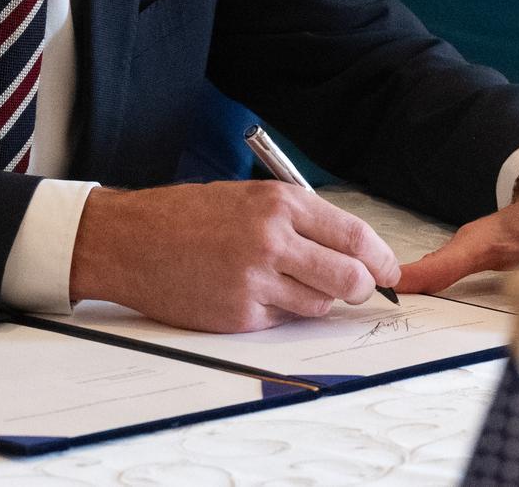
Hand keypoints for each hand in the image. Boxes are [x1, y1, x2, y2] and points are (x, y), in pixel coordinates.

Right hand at [68, 180, 400, 332]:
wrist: (130, 240)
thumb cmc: (183, 215)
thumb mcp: (244, 197)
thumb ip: (294, 219)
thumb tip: (347, 248)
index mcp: (277, 203)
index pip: (355, 235)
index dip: (381, 259)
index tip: (389, 270)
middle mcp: (272, 239)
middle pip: (350, 278)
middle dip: (360, 287)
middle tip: (355, 287)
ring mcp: (256, 280)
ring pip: (319, 305)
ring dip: (313, 299)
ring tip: (281, 282)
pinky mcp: (239, 314)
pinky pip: (281, 321)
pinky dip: (276, 312)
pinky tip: (247, 292)